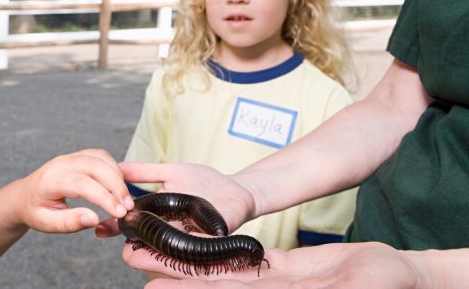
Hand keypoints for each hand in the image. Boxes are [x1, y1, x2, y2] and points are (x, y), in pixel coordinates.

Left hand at [12, 148, 133, 232]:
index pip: (82, 184)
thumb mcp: (46, 223)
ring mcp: (71, 157)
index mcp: (51, 180)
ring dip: (118, 175)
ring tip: (126, 199)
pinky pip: (101, 156)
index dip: (104, 198)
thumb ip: (70, 222)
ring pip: (101, 157)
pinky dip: (114, 167)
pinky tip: (121, 184)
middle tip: (128, 207)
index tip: (119, 213)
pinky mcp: (79, 156)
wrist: (24, 196)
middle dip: (116, 186)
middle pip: (96, 166)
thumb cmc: (35, 210)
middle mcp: (62, 163)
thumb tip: (94, 219)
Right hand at [95, 162, 254, 237]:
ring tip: (129, 252)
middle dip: (127, 246)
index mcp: (159, 215)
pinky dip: (172, 253)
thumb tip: (117, 166)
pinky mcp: (204, 244)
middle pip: (143, 244)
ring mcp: (186, 240)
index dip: (114, 228)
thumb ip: (145, 172)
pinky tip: (158, 249)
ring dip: (144, 253)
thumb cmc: (206, 181)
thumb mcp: (171, 171)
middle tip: (111, 239)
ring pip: (161, 251)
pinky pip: (187, 252)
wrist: (238, 189)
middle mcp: (169, 231)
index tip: (99, 229)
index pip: (133, 225)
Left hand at [130, 242, 420, 288]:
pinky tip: (195, 245)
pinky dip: (216, 254)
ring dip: (185, 259)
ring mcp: (270, 284)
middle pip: (208, 282)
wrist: (399, 278)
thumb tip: (265, 282)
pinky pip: (240, 262)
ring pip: (218, 269)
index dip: (185, 288)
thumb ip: (308, 286)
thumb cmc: (382, 287)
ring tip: (151, 247)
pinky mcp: (279, 271)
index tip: (149, 284)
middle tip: (131, 257)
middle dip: (170, 271)